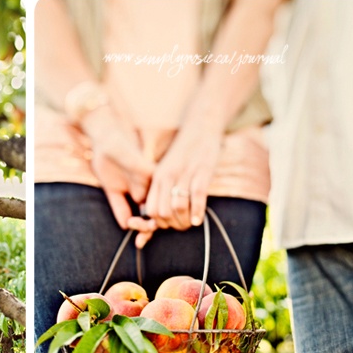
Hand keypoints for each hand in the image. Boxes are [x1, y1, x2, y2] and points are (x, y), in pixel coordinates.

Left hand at [75, 92, 152, 232]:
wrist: (102, 138)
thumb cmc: (119, 145)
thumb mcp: (131, 159)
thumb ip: (140, 172)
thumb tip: (149, 184)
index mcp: (151, 180)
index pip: (159, 203)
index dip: (159, 218)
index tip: (153, 226)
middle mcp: (143, 186)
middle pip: (151, 212)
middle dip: (149, 227)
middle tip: (141, 237)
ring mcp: (129, 189)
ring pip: (137, 213)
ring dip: (139, 226)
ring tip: (137, 237)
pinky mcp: (114, 191)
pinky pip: (120, 207)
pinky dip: (122, 218)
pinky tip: (125, 224)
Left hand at [140, 112, 220, 229]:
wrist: (201, 127)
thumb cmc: (186, 153)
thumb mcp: (168, 169)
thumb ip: (163, 188)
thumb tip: (163, 213)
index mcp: (158, 178)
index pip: (151, 209)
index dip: (160, 223)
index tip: (171, 222)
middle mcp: (168, 177)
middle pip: (163, 212)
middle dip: (174, 225)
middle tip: (184, 225)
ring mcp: (184, 174)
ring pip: (178, 207)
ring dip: (185, 221)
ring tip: (192, 222)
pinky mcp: (201, 171)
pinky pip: (196, 196)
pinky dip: (197, 212)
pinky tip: (199, 220)